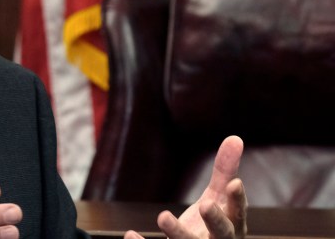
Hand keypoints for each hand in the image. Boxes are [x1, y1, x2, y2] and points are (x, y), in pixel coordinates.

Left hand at [124, 136, 247, 238]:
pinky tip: (130, 234)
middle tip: (205, 205)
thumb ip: (224, 172)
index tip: (234, 182)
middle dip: (216, 221)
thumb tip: (235, 137)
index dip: (237, 200)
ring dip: (176, 232)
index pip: (238, 214)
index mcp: (232, 227)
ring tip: (163, 216)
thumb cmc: (210, 226)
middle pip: (222, 234)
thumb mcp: (217, 198)